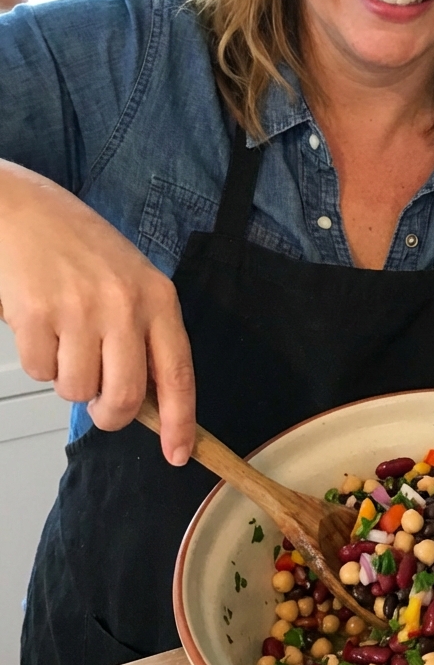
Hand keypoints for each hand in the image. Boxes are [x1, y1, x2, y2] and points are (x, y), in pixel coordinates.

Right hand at [0, 161, 195, 464]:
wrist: (21, 210)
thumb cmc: (78, 246)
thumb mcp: (130, 281)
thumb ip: (145, 335)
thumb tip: (150, 403)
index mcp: (158, 297)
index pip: (178, 373)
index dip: (180, 422)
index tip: (178, 454)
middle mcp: (124, 305)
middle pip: (124, 397)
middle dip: (108, 415)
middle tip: (97, 404)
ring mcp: (79, 310)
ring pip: (77, 391)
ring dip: (68, 379)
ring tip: (65, 337)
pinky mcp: (36, 315)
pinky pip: (41, 372)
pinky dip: (38, 361)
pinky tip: (40, 324)